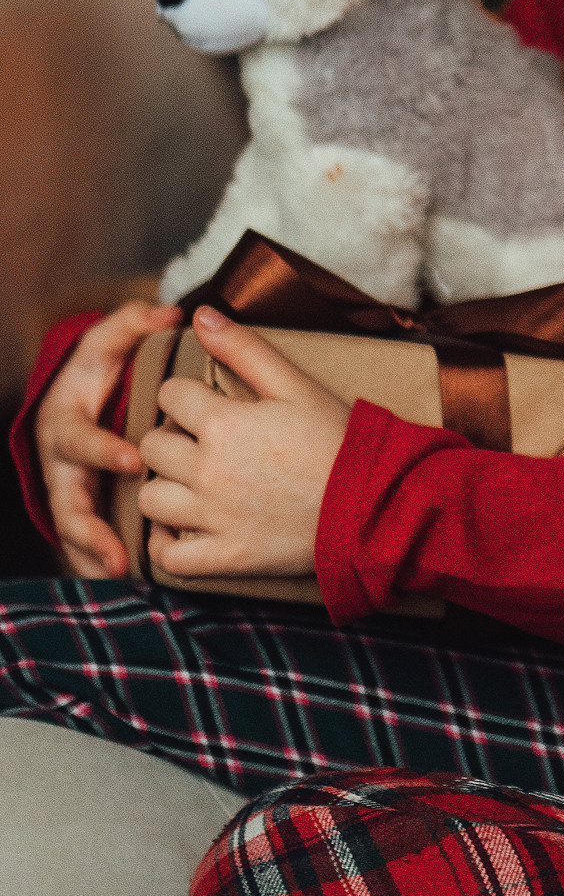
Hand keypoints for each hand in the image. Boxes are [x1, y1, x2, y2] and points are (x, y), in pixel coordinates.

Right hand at [35, 298, 180, 579]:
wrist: (78, 394)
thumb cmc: (100, 368)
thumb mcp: (110, 341)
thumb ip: (134, 323)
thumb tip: (170, 312)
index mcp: (65, 422)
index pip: (79, 439)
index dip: (101, 449)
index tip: (130, 459)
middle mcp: (60, 463)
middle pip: (66, 501)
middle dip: (90, 528)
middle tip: (119, 551)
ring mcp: (67, 490)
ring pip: (74, 530)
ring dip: (95, 555)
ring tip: (124, 578)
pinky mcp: (81, 508)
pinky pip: (86, 543)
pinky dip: (100, 563)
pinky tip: (129, 583)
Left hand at [139, 308, 348, 581]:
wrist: (374, 504)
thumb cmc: (338, 440)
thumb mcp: (296, 384)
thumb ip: (244, 348)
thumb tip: (201, 315)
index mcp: (223, 423)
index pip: (169, 395)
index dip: (186, 395)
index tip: (207, 405)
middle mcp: (207, 470)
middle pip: (152, 446)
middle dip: (171, 439)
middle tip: (201, 444)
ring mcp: (212, 517)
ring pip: (150, 499)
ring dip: (165, 488)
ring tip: (192, 484)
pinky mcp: (224, 557)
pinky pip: (169, 558)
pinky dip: (168, 544)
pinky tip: (186, 528)